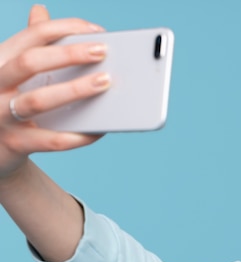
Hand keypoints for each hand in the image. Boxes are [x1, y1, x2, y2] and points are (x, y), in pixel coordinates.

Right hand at [0, 5, 109, 179]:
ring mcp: (2, 116)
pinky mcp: (15, 144)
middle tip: (103, 51)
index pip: (32, 35)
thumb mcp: (11, 71)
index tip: (97, 31)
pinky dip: (78, 136)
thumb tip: (40, 10)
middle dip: (69, 54)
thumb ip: (28, 45)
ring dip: (75, 90)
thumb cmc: (8, 101)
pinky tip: (99, 129)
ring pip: (38, 100)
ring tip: (105, 82)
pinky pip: (51, 140)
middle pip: (31, 62)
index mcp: (0, 61)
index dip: (65, 28)